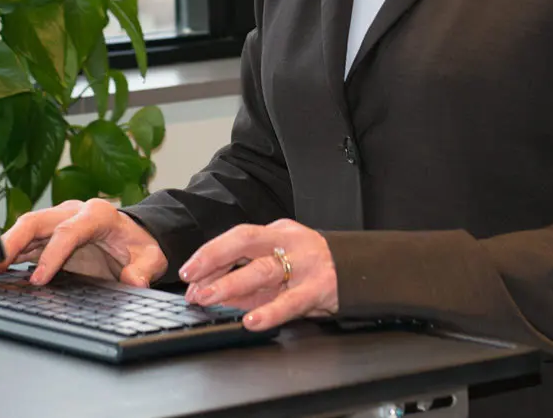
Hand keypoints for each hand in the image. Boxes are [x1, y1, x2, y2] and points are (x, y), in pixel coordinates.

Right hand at [0, 199, 167, 287]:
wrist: (136, 236)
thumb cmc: (140, 246)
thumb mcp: (151, 258)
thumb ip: (143, 270)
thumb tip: (134, 282)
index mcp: (98, 215)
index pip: (69, 230)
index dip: (52, 254)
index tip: (38, 280)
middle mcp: (73, 212)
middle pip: (38, 220)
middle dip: (14, 240)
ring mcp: (58, 221)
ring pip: (26, 227)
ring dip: (5, 245)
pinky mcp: (48, 234)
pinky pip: (25, 240)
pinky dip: (8, 251)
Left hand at [179, 218, 337, 330]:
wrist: (362, 270)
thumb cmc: (316, 267)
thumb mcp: (284, 264)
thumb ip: (252, 279)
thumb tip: (214, 290)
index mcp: (277, 232)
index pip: (238, 236)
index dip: (211, 252)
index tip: (189, 270)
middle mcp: (289, 242)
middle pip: (246, 241)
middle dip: (214, 259)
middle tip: (192, 283)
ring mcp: (305, 264)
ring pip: (264, 269)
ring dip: (232, 284)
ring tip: (210, 298)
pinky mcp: (320, 288)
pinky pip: (291, 301)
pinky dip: (269, 311)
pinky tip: (252, 321)